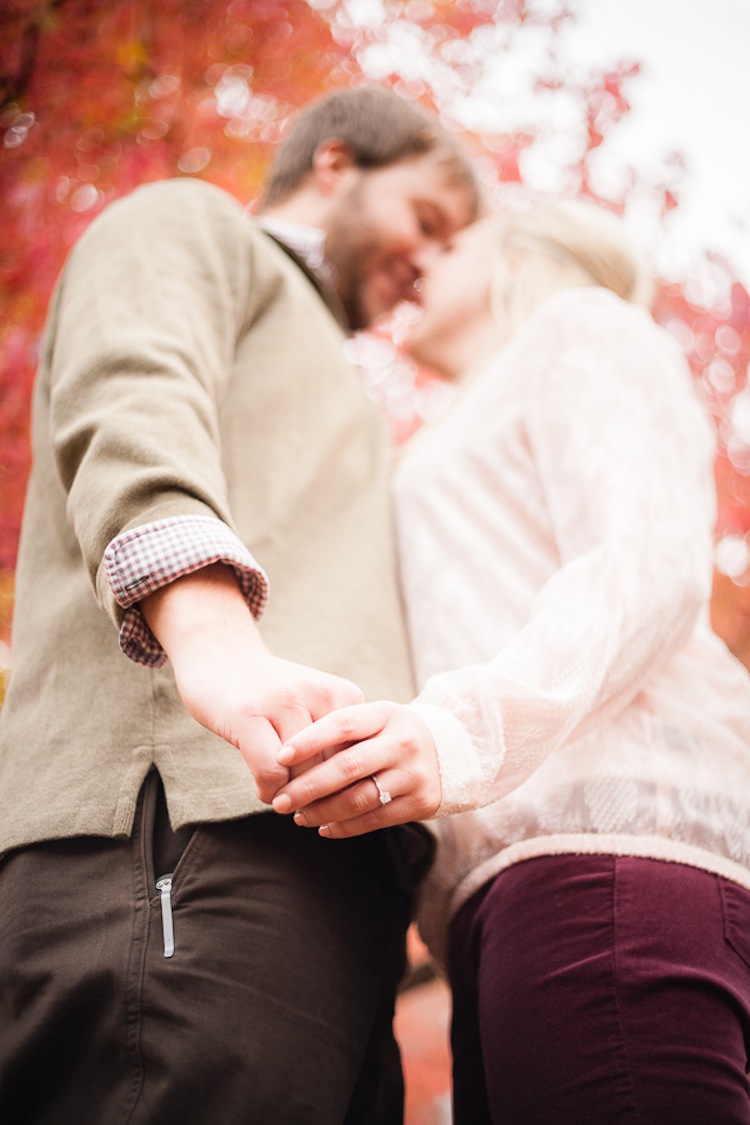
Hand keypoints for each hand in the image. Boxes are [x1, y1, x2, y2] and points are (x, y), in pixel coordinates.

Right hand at [142, 563, 363, 801]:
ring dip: (293, 797)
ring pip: (304, 773)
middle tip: (308, 811)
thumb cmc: (271, 692)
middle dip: (322, 798)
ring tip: (284, 800)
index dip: (349, 788)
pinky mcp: (248, 716)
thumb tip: (352, 795)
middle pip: (334, 769)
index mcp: (343, 695)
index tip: (335, 805)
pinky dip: (269, 792)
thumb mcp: (316, 705)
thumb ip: (336, 740)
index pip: (360, 757)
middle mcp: (318, 694)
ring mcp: (283, 702)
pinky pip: (271, 772)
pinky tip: (265, 791)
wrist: (220, 655)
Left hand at [271, 701, 441, 836]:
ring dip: (322, 811)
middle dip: (307, 787)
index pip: (343, 724)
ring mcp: (414, 773)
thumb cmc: (391, 734)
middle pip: (347, 767)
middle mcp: (403, 742)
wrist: (449, 751)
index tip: (280, 757)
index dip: (309, 740)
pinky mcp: (421, 802)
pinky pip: (374, 820)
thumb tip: (287, 758)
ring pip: (358, 799)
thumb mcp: (374, 719)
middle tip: (280, 800)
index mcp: (386, 714)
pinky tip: (324, 827)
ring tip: (299, 816)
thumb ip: (341, 733)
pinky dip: (344, 827)